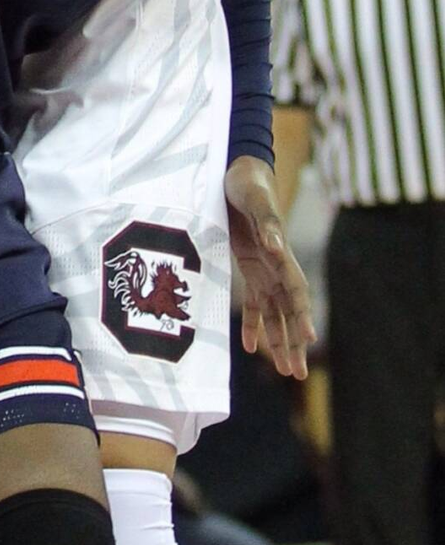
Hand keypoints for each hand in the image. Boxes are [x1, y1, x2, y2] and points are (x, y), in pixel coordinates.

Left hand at [226, 155, 314, 379]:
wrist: (237, 170)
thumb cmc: (246, 182)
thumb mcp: (253, 198)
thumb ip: (265, 222)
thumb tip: (275, 247)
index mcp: (280, 251)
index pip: (296, 289)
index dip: (301, 313)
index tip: (307, 338)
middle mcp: (276, 264)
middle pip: (289, 309)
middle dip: (294, 340)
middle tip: (298, 373)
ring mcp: (264, 268)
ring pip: (275, 311)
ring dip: (279, 339)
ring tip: (285, 369)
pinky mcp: (249, 266)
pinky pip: (254, 301)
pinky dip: (253, 323)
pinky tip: (249, 346)